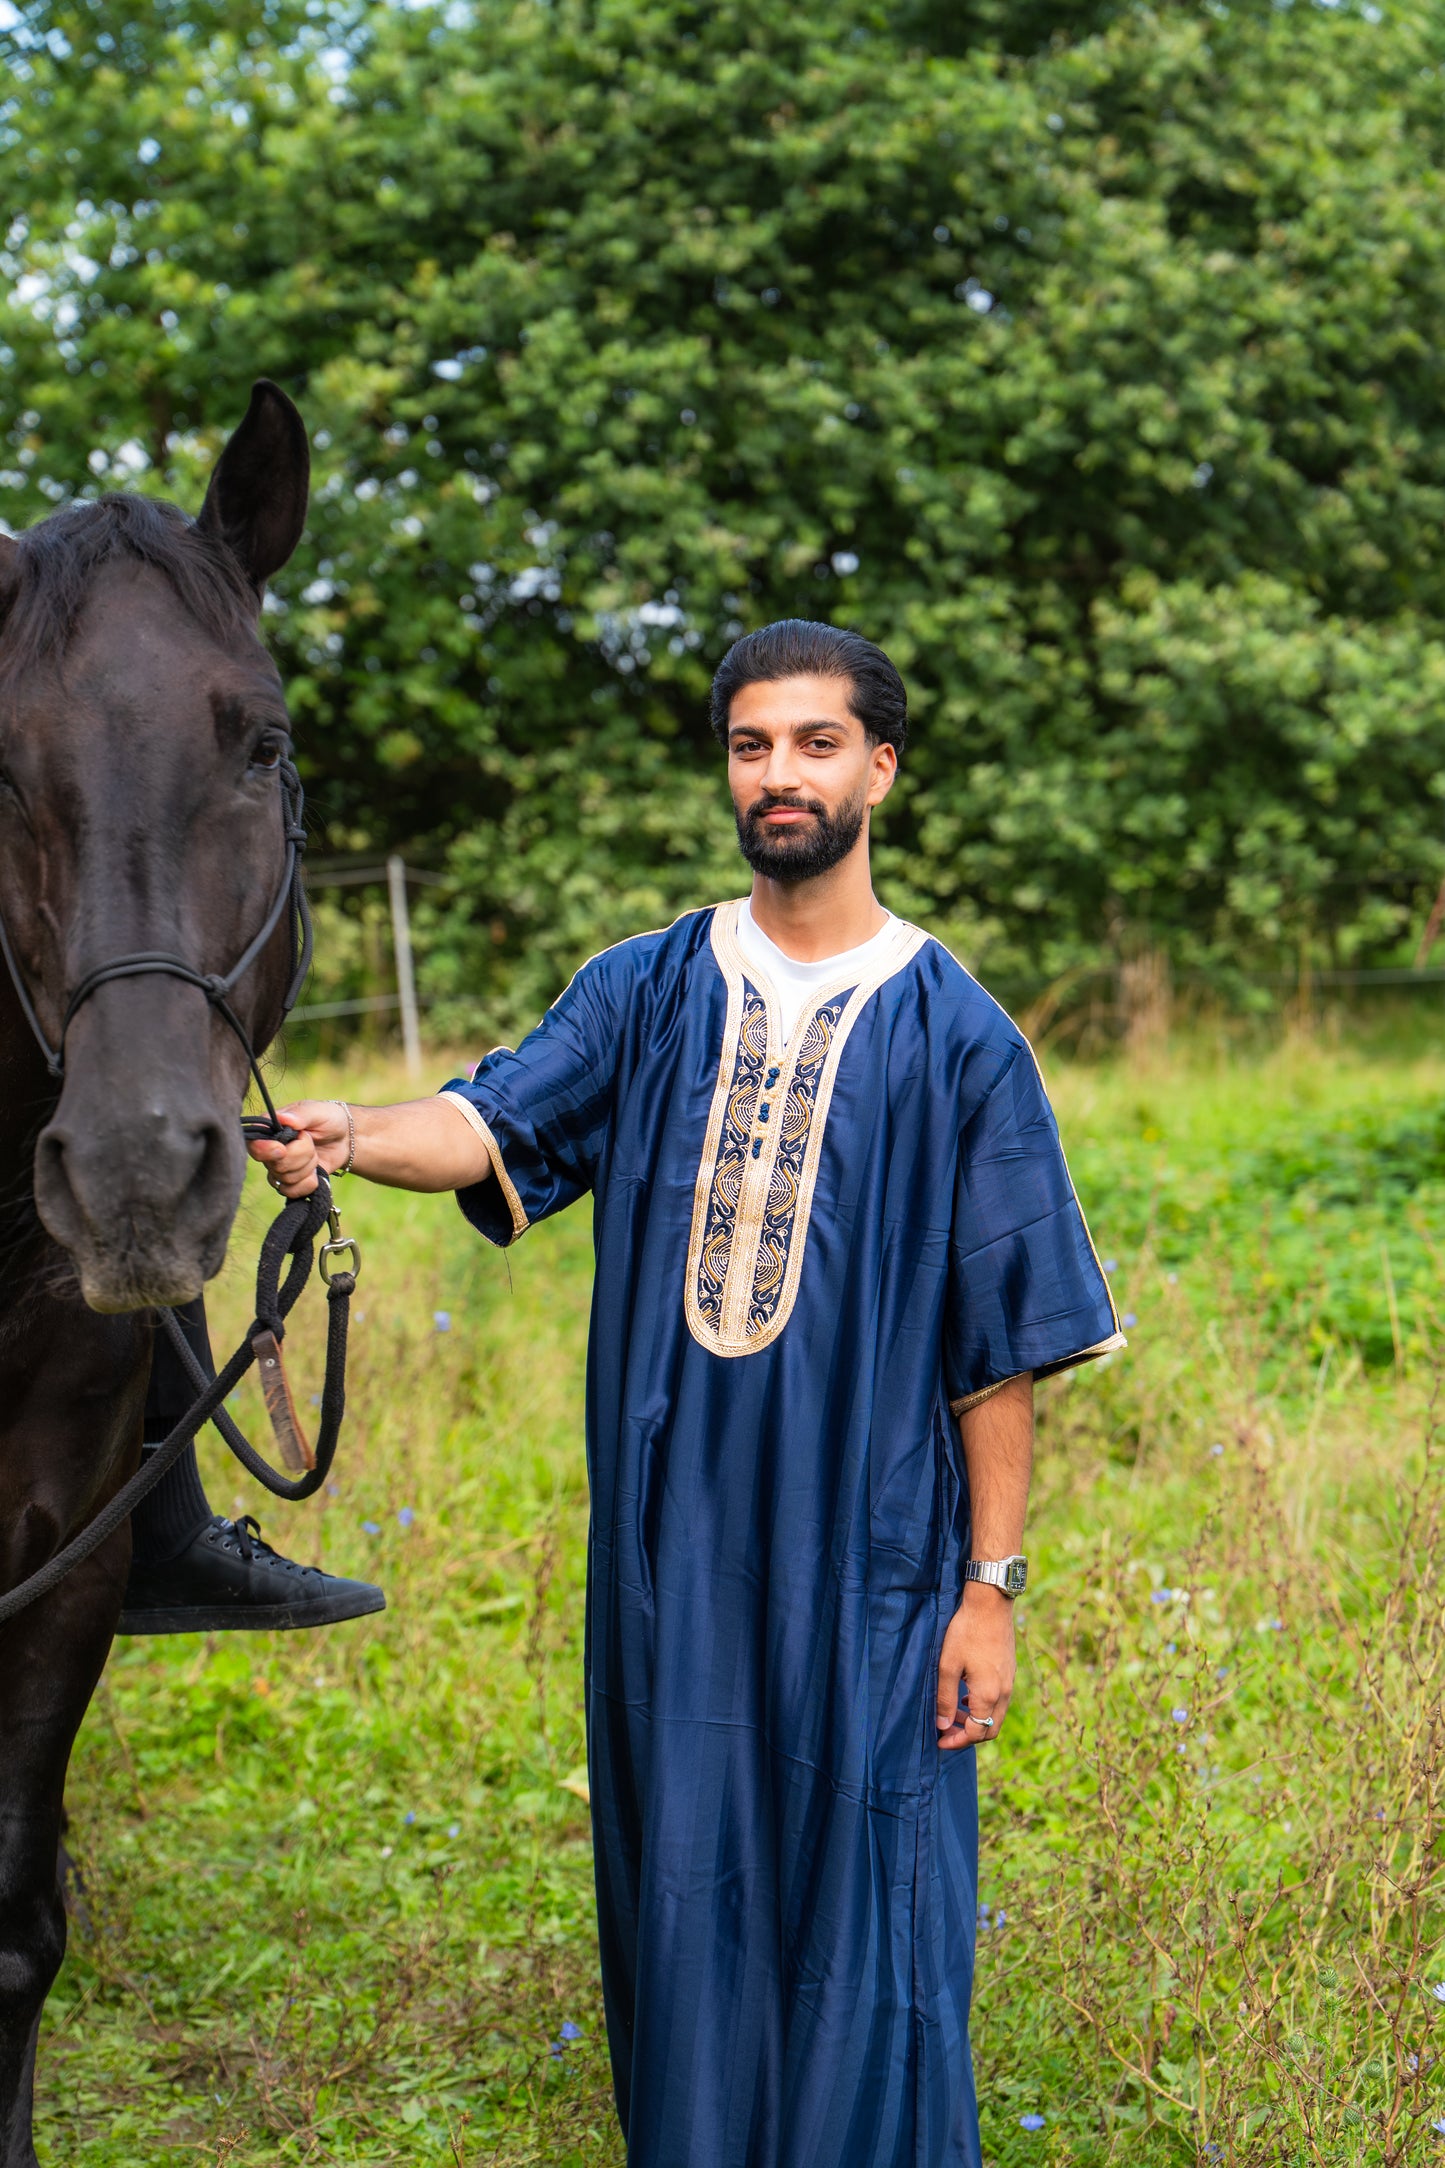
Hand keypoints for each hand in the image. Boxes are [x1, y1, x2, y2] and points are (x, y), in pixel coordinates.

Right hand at [247, 1099, 349, 1197]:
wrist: (344, 1139)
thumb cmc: (328, 1119)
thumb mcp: (317, 1111)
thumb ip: (300, 1114)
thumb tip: (283, 1118)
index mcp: (270, 1128)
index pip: (253, 1144)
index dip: (265, 1151)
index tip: (282, 1149)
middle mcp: (269, 1149)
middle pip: (275, 1165)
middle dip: (301, 1156)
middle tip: (312, 1142)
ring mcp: (277, 1167)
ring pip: (285, 1179)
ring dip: (308, 1167)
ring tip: (315, 1154)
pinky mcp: (289, 1182)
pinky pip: (290, 1192)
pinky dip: (308, 1183)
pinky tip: (315, 1172)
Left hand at [936, 1583, 1016, 1751]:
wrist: (990, 1604)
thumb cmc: (966, 1632)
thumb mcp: (948, 1665)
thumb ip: (946, 1698)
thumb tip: (943, 1724)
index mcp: (988, 1695)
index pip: (976, 1733)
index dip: (957, 1741)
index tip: (940, 1740)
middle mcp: (1004, 1693)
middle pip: (990, 1730)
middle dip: (968, 1735)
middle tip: (947, 1730)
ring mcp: (1009, 1682)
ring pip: (996, 1716)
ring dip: (976, 1721)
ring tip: (954, 1712)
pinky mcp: (1010, 1672)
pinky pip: (999, 1701)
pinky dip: (984, 1707)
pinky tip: (968, 1695)